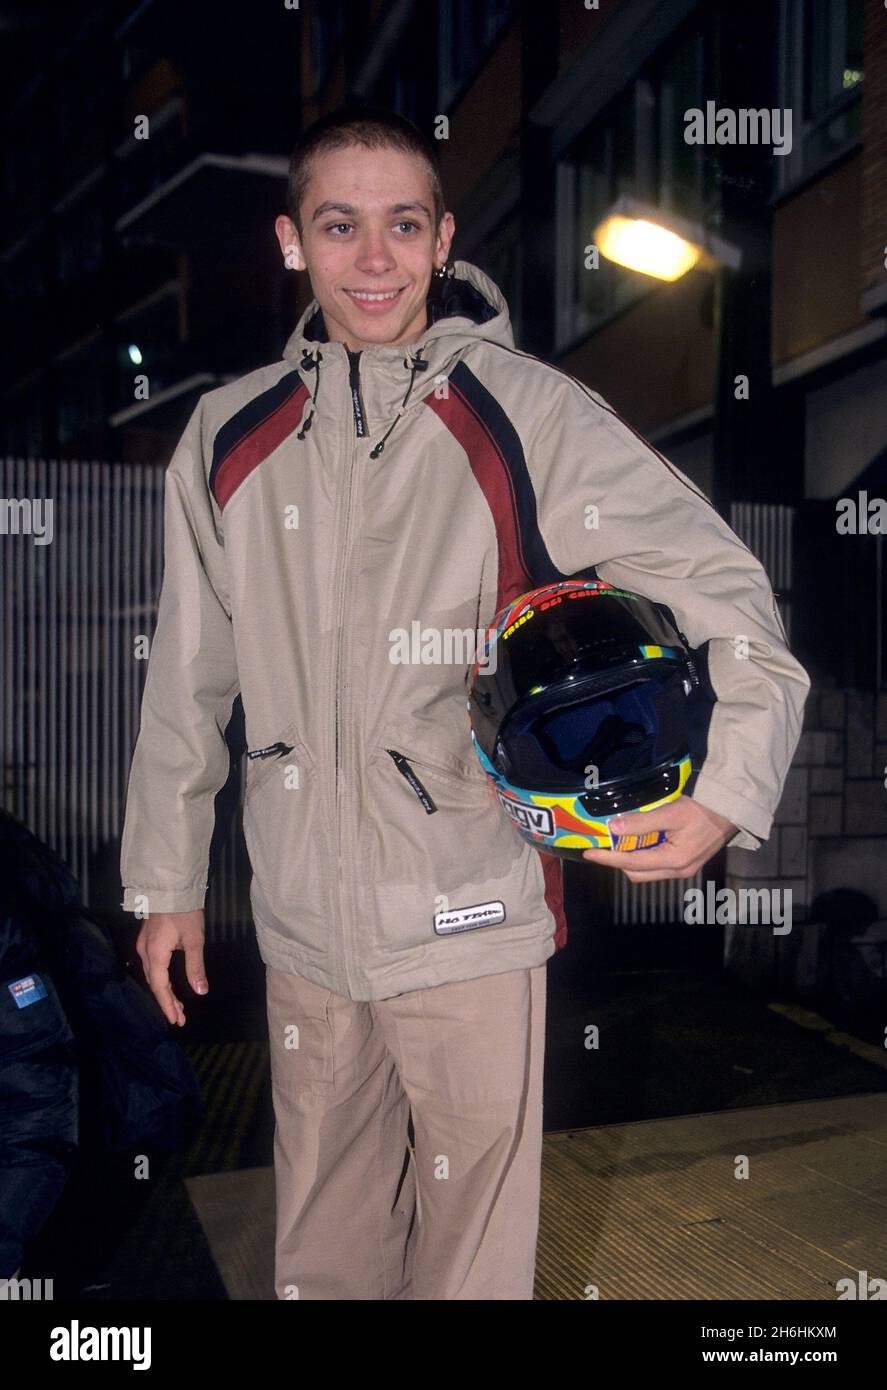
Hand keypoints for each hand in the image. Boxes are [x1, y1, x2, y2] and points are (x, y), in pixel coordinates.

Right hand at [135, 909, 206, 1026]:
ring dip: (164, 992)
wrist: (171, 887)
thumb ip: (195, 967)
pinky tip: (168, 985)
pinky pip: (151, 966)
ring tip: (178, 1007)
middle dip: (167, 1002)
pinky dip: (160, 979)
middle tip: (180, 1018)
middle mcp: (144, 952)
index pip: (160, 987)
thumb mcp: (194, 940)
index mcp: (155, 954)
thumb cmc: (185, 912)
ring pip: (152, 975)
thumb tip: (201, 991)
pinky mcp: (147, 940)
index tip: (176, 1020)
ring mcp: (143, 945)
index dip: (167, 1005)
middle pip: (154, 983)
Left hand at [581, 795, 736, 881]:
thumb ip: (642, 822)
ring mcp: (683, 869)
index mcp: (674, 861)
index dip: (607, 858)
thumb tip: (613, 828)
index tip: (589, 853)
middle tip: (605, 843)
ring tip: (621, 839)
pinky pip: (657, 864)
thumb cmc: (703, 810)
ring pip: (646, 870)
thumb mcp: (671, 813)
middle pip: (637, 873)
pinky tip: (640, 838)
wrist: (732, 811)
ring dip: (631, 858)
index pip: (630, 863)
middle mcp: (678, 871)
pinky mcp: (686, 863)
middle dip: (618, 860)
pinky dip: (644, 854)